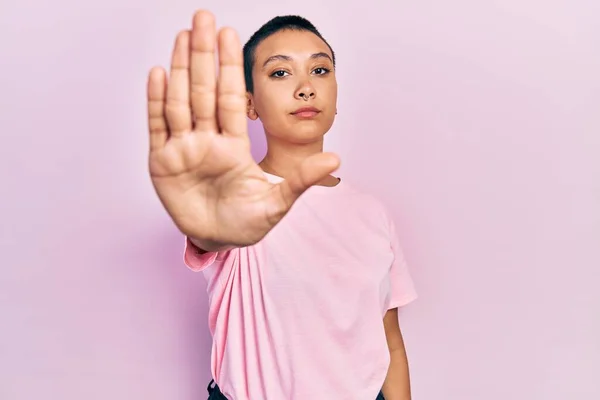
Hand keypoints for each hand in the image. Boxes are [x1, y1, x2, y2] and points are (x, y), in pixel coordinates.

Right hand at [146, 10, 339, 249]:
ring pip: (181, 101)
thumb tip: (336, 158)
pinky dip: (157, 102)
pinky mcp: (162, 163)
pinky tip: (159, 74)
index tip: (231, 34)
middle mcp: (208, 140)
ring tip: (181, 35)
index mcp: (234, 145)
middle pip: (205, 90)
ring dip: (180, 69)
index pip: (232, 98)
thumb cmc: (247, 223)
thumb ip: (302, 180)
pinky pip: (159, 127)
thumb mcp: (278, 203)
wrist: (218, 242)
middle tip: (203, 17)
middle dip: (203, 55)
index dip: (231, 68)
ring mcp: (184, 149)